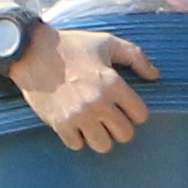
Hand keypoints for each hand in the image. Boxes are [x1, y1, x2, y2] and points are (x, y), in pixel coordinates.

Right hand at [11, 19, 149, 154]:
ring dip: (101, 136)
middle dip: (120, 126)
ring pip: (103, 145)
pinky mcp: (59, 123)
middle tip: (110, 117)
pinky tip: (75, 124)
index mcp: (113, 84)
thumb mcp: (107, 42)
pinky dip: (77, 137)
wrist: (32, 51)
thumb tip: (155, 76)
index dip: (135, 111)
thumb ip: (136, 57)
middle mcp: (98, 103)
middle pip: (124, 134)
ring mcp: (78, 116)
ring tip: (94, 124)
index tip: (125, 106)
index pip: (140, 114)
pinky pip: (77, 145)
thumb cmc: (72, 46)